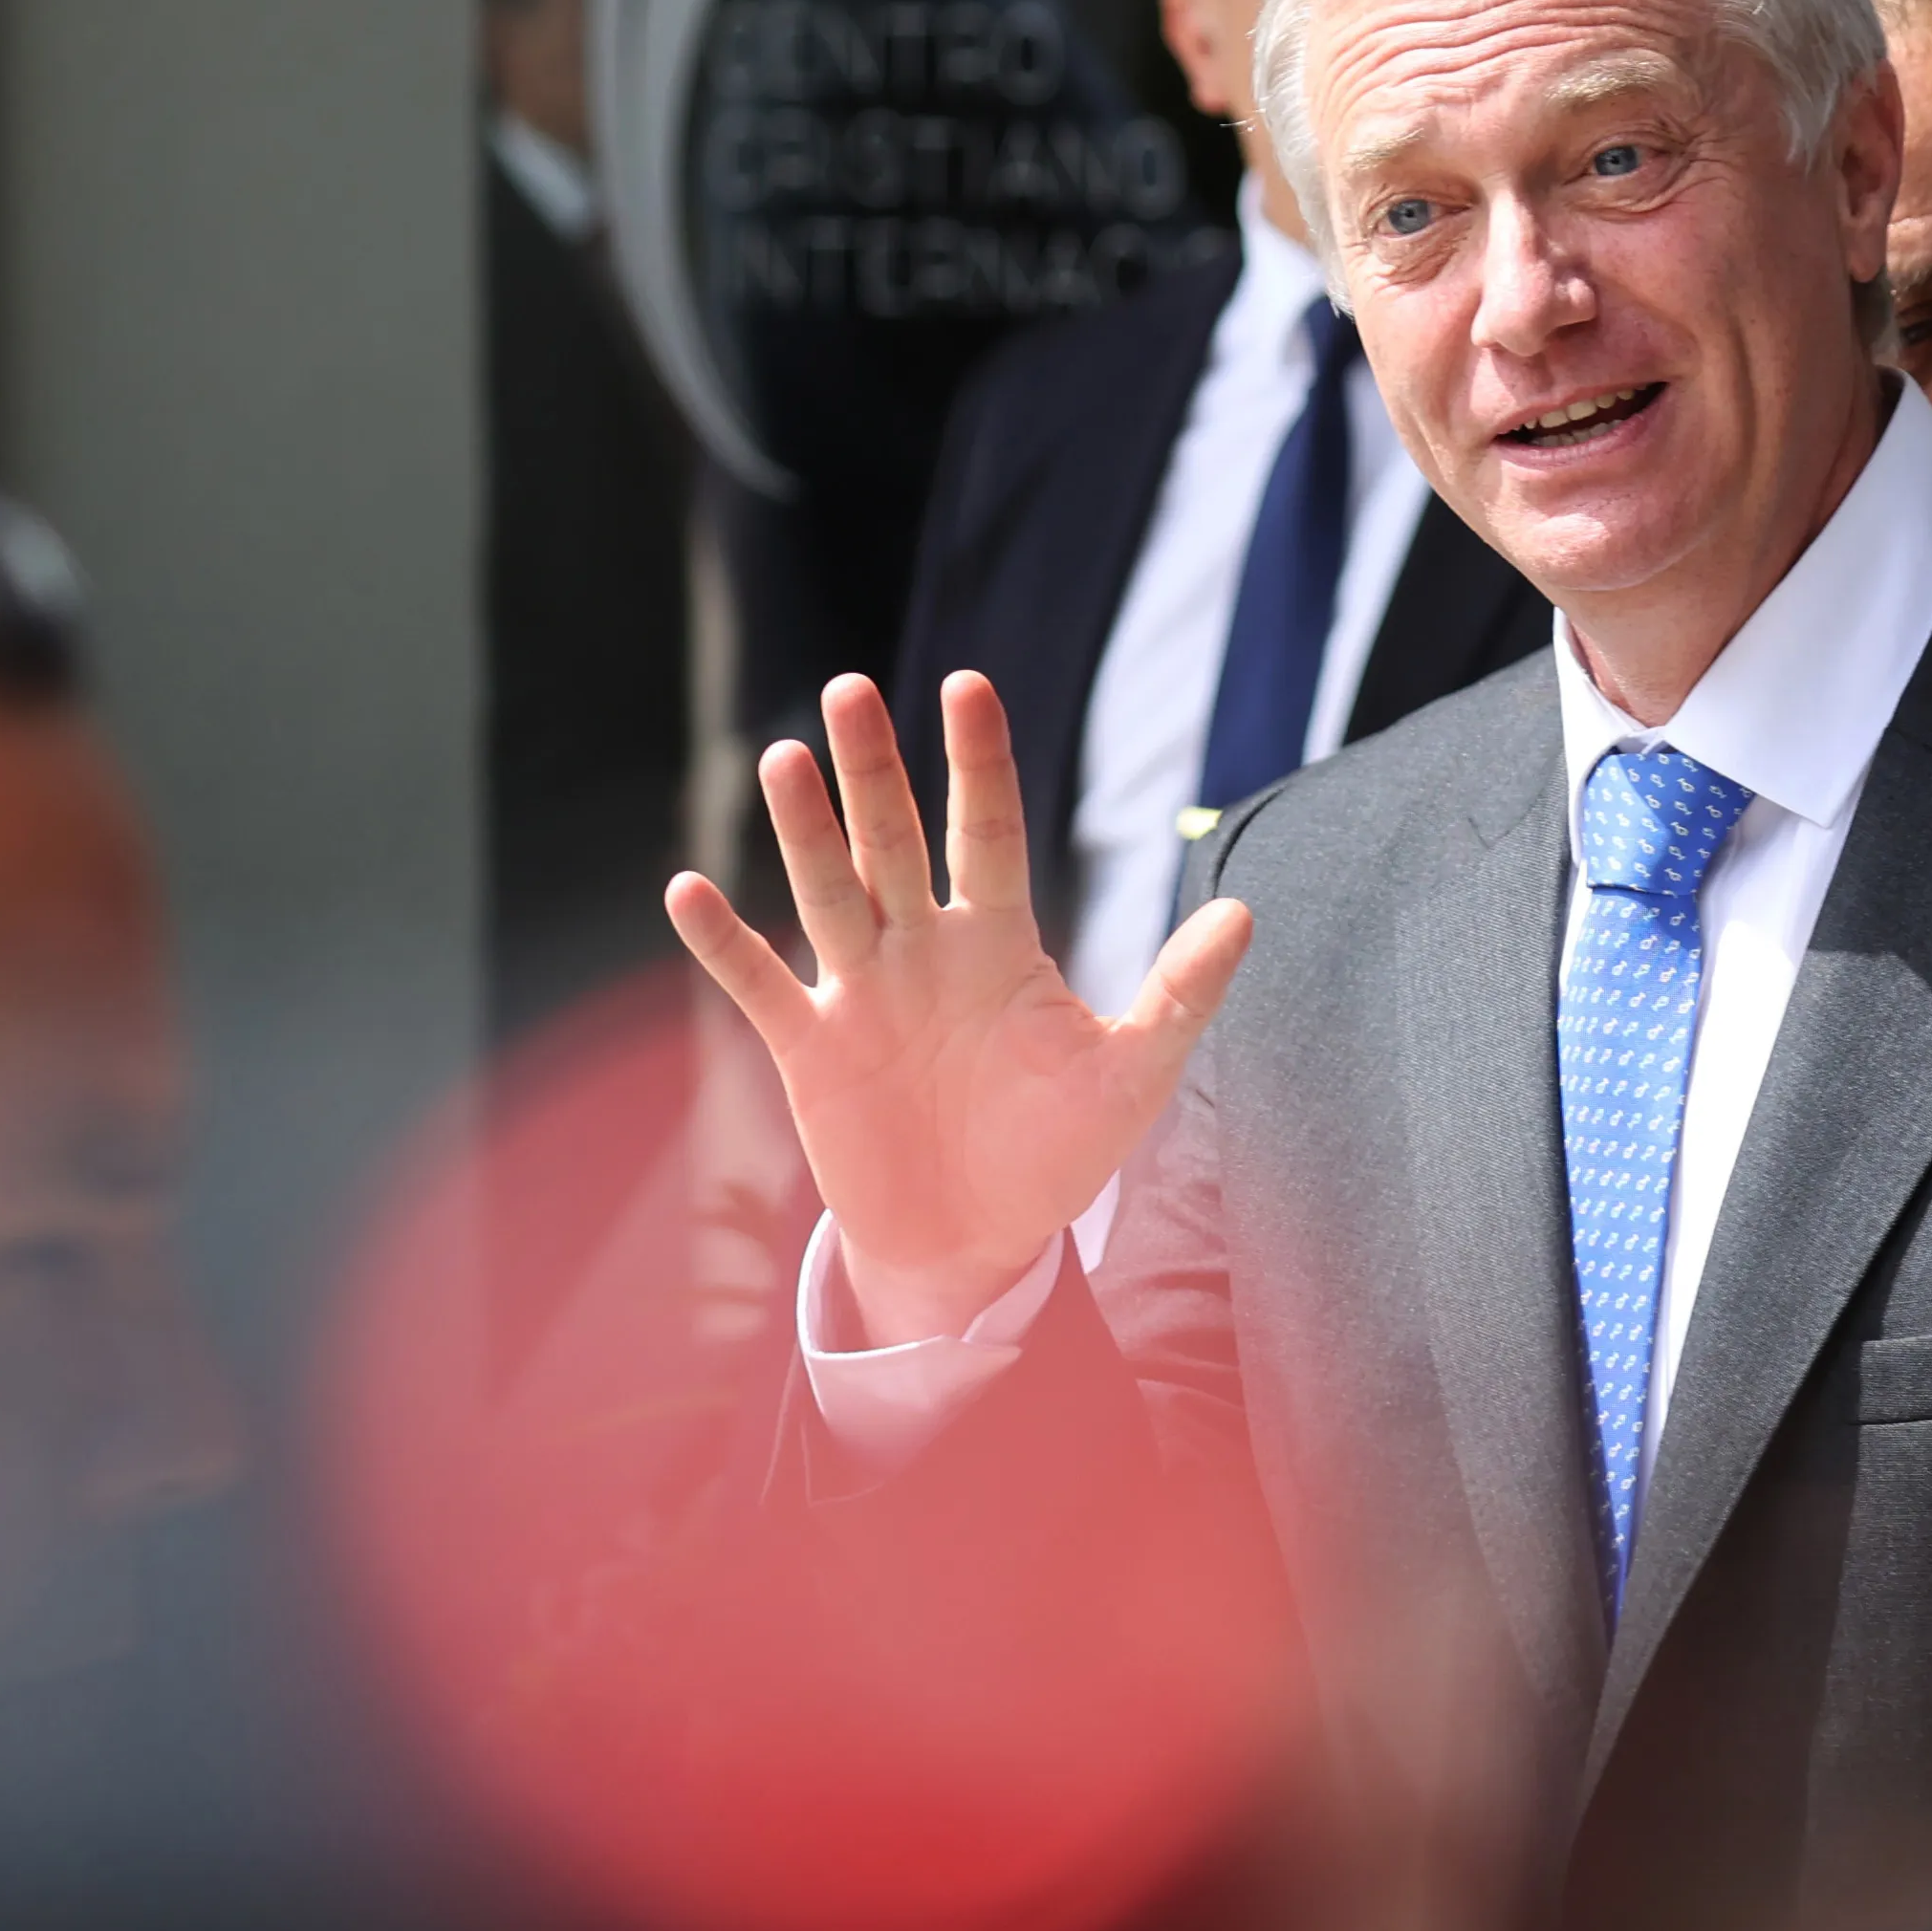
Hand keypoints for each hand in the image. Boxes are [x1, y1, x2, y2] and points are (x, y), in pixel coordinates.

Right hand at [665, 672, 1251, 1343]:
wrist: (976, 1245)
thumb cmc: (1056, 1153)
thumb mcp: (1130, 1075)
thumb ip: (1179, 994)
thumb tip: (1244, 913)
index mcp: (998, 941)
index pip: (987, 830)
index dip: (979, 762)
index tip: (971, 686)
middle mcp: (922, 948)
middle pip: (893, 840)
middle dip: (875, 770)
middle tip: (852, 691)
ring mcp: (861, 993)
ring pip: (827, 891)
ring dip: (805, 830)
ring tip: (785, 758)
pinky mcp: (809, 1049)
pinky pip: (759, 984)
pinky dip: (722, 944)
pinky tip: (687, 891)